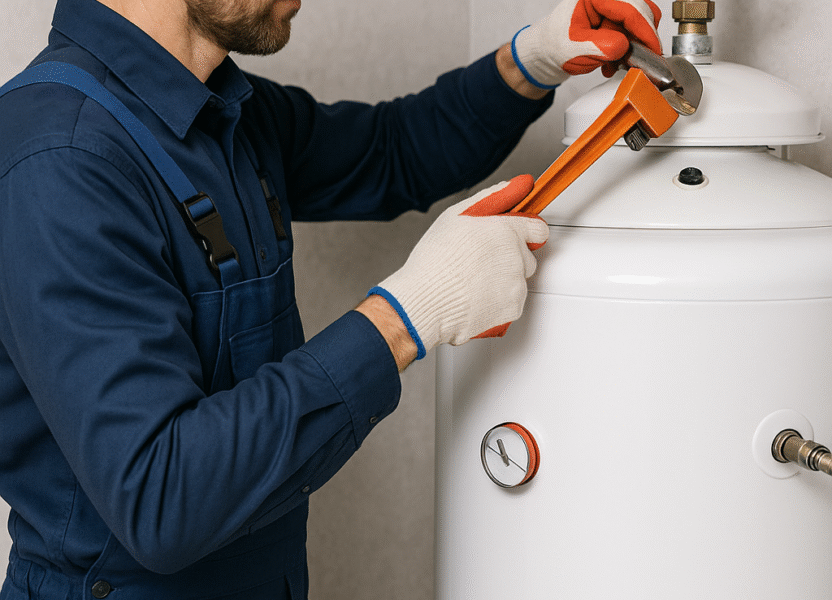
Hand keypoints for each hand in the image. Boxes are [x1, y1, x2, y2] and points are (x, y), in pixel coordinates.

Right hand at [368, 175, 548, 358]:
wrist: (424, 302)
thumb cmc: (434, 262)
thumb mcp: (455, 217)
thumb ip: (490, 199)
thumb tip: (511, 187)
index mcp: (506, 231)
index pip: (538, 229)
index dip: (527, 233)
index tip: (520, 237)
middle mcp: (516, 257)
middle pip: (526, 258)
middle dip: (509, 261)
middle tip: (481, 265)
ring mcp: (517, 285)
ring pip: (517, 282)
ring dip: (502, 283)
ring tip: (472, 284)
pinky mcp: (512, 309)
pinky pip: (511, 304)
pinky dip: (498, 304)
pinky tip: (475, 299)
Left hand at [511, 0, 661, 88]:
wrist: (547, 52)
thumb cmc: (555, 45)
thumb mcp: (575, 49)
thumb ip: (601, 46)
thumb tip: (624, 46)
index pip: (630, 9)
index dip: (645, 31)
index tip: (654, 50)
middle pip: (641, 12)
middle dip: (639, 40)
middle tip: (632, 61)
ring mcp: (612, 6)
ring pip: (639, 23)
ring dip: (631, 47)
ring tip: (613, 65)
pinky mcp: (615, 17)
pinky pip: (632, 30)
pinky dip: (626, 49)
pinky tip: (612, 62)